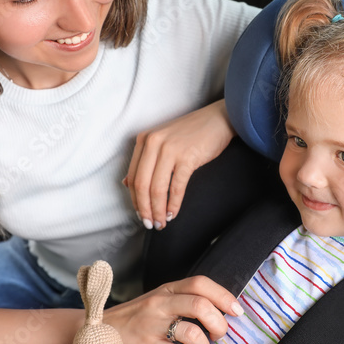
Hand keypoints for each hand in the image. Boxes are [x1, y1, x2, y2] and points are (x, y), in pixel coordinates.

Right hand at [104, 275, 242, 343]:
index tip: (236, 310)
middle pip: (200, 305)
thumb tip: (220, 309)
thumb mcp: (159, 301)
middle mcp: (161, 304)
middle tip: (220, 334)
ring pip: (192, 331)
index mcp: (167, 290)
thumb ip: (184, 301)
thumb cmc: (136, 317)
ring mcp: (152, 325)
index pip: (200, 283)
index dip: (223, 296)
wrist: (100, 330)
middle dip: (219, 322)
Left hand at [125, 99, 233, 230]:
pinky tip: (173, 213)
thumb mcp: (162, 142)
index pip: (133, 177)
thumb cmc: (191, 133)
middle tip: (150, 224)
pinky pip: (176, 187)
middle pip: (142, 185)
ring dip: (158, 210)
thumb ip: (144, 160)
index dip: (135, 200)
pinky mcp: (187, 157)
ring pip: (157, 189)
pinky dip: (174, 204)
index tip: (141, 214)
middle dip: (145, 209)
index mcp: (144, 140)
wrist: (217, 119)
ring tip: (161, 222)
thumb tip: (126, 184)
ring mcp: (170, 150)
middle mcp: (153, 143)